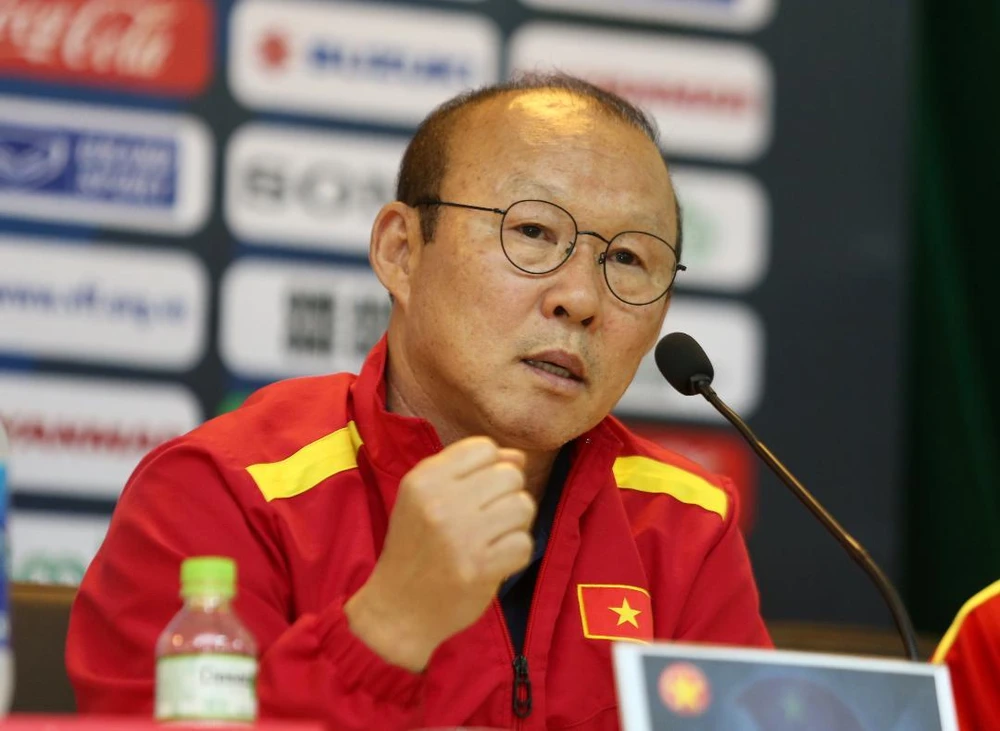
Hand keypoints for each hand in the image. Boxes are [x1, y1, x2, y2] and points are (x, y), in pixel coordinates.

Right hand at [344, 437, 535, 671]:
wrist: (397, 609)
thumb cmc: (416, 547)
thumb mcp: (427, 499)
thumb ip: (470, 471)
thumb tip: (519, 457)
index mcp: (423, 479)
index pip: (484, 448)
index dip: (490, 467)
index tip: (477, 492)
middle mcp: (440, 503)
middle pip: (510, 475)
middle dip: (507, 495)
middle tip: (488, 518)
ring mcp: (461, 536)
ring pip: (523, 506)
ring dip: (515, 523)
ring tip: (493, 537)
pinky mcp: (479, 568)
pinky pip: (524, 543)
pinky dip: (515, 553)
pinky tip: (494, 560)